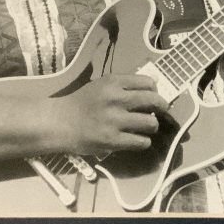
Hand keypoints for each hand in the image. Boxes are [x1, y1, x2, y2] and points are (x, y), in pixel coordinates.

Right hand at [51, 74, 168, 155]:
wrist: (61, 122)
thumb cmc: (83, 102)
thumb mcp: (102, 85)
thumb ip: (125, 85)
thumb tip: (155, 84)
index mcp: (113, 82)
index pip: (148, 82)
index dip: (155, 90)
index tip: (153, 96)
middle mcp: (116, 99)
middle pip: (153, 101)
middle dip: (162, 107)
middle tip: (161, 112)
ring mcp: (115, 121)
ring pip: (151, 123)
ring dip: (152, 126)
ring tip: (146, 127)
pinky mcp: (112, 140)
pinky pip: (141, 142)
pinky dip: (143, 142)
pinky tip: (137, 140)